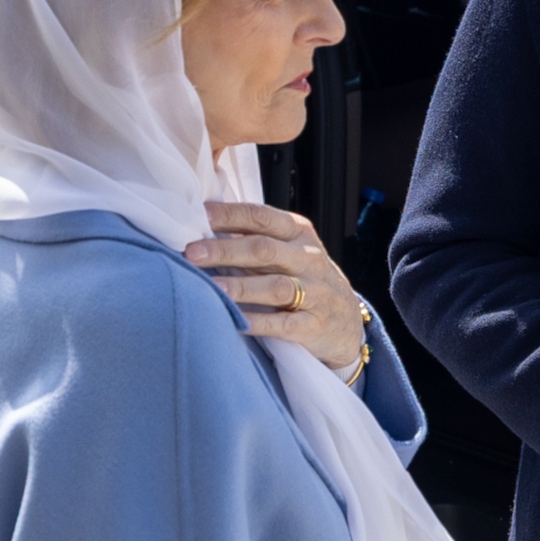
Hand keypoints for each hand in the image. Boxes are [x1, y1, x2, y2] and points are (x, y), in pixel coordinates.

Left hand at [186, 202, 366, 373]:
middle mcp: (309, 259)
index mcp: (299, 234)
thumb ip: (257, 239)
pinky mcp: (314, 325)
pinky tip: (236, 321)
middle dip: (225, 250)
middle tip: (191, 252)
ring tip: (210, 286)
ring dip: (239, 286)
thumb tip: (204, 228)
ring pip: (274, 286)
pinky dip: (259, 322)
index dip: (230, 215)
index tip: (198, 215)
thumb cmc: (308, 281)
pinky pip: (284, 324)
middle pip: (263, 249)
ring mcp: (315, 293)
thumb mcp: (292, 252)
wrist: (348, 323)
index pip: (262, 217)